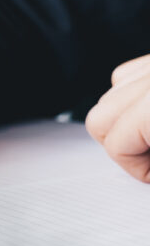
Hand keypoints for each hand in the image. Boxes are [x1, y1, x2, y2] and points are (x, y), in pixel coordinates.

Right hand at [85, 54, 149, 182]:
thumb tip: (147, 172)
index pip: (117, 143)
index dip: (135, 168)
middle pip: (100, 117)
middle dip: (119, 145)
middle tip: (146, 159)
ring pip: (111, 92)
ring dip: (124, 120)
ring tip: (148, 138)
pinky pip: (130, 74)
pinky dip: (132, 96)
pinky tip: (149, 112)